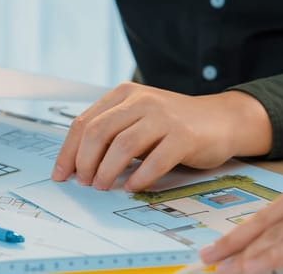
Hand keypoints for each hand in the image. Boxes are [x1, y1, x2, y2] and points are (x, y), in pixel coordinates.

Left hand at [50, 82, 271, 191]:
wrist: (222, 120)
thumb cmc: (173, 125)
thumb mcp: (138, 119)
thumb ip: (112, 133)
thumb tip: (77, 165)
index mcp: (124, 94)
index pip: (84, 122)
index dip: (68, 151)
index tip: (61, 174)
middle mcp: (142, 100)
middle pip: (98, 132)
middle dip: (84, 162)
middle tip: (83, 183)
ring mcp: (164, 117)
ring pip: (122, 145)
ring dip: (107, 171)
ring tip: (102, 187)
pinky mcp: (184, 136)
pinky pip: (154, 161)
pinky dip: (139, 178)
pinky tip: (132, 187)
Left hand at [200, 148, 282, 273]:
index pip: (280, 205)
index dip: (253, 225)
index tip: (231, 239)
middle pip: (269, 217)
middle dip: (237, 239)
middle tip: (210, 255)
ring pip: (278, 232)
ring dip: (247, 254)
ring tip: (222, 267)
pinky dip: (272, 257)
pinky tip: (253, 268)